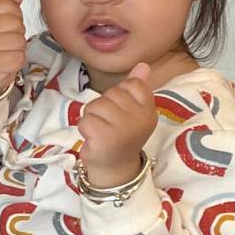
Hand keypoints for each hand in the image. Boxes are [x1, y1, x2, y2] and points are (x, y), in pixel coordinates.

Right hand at [0, 0, 25, 102]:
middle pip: (16, 23)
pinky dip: (17, 62)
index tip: (5, 26)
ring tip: (5, 52)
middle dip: (17, 33)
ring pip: (20, 41)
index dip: (15, 16)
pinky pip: (19, 58)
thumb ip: (7, 3)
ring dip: (18, 49)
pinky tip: (6, 62)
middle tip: (5, 42)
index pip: (9, 5)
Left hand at [77, 62, 157, 184]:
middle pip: (110, 94)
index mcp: (149, 110)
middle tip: (110, 126)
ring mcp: (122, 128)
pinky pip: (85, 120)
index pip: (132, 84)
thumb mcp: (133, 110)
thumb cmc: (122, 136)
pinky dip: (85, 129)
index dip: (120, 96)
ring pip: (95, 106)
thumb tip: (143, 65)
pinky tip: (94, 140)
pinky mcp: (104, 138)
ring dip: (92, 119)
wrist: (115, 169)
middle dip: (104, 108)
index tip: (122, 114)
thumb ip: (137, 87)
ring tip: (101, 132)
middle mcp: (139, 118)